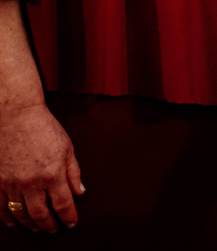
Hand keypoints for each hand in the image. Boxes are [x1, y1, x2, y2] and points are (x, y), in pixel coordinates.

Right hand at [0, 104, 83, 231]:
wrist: (16, 117)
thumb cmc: (44, 128)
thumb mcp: (68, 148)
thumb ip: (74, 172)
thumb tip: (80, 192)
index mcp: (53, 174)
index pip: (63, 204)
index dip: (69, 217)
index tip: (71, 223)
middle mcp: (32, 182)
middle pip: (41, 214)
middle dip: (49, 225)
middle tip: (54, 229)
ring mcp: (13, 184)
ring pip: (21, 214)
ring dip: (30, 224)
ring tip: (37, 228)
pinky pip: (0, 207)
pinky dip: (7, 217)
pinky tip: (13, 222)